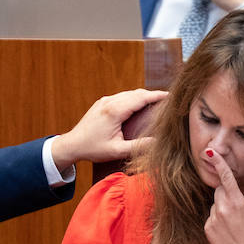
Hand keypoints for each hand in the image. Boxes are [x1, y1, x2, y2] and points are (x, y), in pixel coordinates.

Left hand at [49, 88, 168, 172]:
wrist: (71, 145)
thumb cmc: (93, 149)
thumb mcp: (117, 151)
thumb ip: (138, 147)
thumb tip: (158, 143)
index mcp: (115, 111)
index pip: (141, 98)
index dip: (157, 96)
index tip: (171, 96)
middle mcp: (110, 101)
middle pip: (136, 93)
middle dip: (153, 95)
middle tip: (169, 100)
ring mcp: (105, 100)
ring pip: (129, 93)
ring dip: (143, 96)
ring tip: (158, 101)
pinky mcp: (102, 103)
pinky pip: (121, 96)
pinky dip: (133, 98)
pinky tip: (140, 105)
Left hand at [201, 149, 243, 243]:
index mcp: (237, 203)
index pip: (226, 178)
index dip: (218, 163)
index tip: (209, 152)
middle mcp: (222, 209)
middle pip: (220, 190)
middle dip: (227, 192)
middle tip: (239, 206)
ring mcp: (213, 219)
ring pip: (215, 203)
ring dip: (222, 206)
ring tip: (235, 221)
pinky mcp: (207, 229)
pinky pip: (211, 216)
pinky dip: (217, 218)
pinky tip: (227, 229)